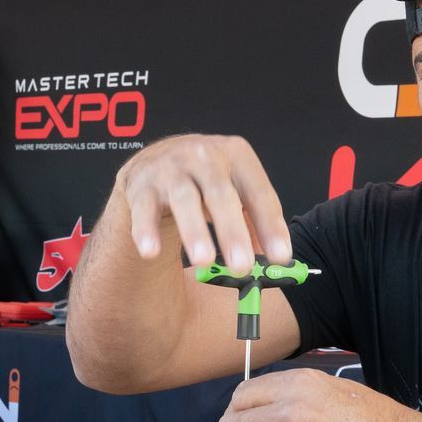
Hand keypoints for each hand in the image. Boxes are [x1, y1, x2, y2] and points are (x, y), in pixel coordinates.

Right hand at [117, 134, 289, 270]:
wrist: (155, 163)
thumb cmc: (204, 182)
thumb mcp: (234, 190)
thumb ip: (254, 223)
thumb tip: (276, 262)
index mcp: (235, 155)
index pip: (258, 191)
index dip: (270, 224)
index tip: (280, 256)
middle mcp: (203, 156)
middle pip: (221, 194)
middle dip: (232, 231)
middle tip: (243, 266)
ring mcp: (170, 168)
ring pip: (184, 200)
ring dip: (194, 231)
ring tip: (204, 261)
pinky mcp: (141, 185)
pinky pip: (145, 210)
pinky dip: (146, 231)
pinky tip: (151, 251)